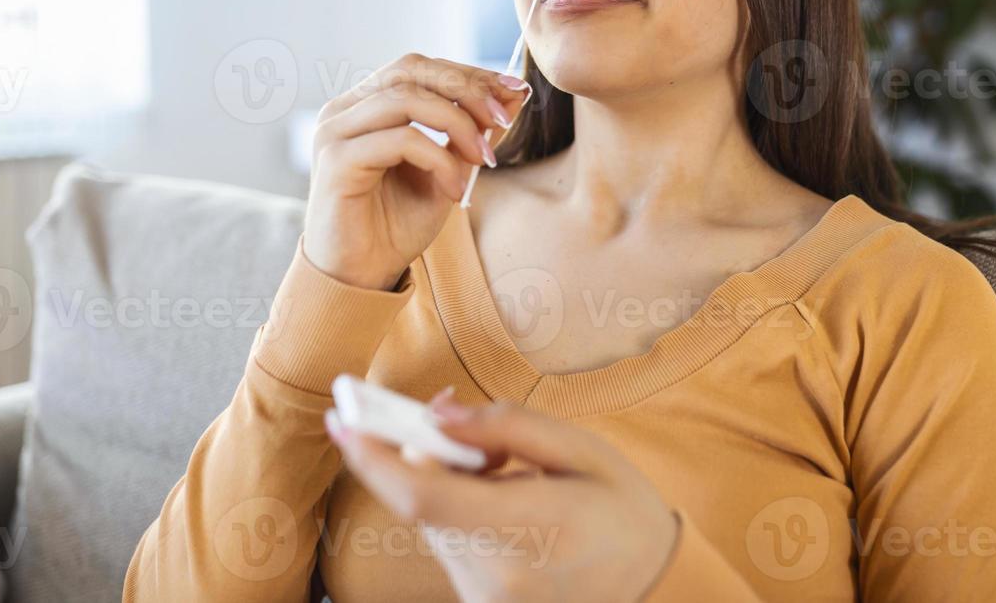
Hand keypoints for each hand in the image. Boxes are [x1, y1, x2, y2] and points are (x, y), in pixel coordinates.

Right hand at [302, 53, 530, 289]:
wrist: (361, 277)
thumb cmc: (396, 225)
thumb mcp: (448, 171)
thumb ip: (474, 132)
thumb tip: (515, 92)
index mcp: (365, 106)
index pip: (418, 68)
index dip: (468, 74)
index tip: (514, 91)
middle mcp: (344, 110)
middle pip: (410, 70)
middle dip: (466, 89)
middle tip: (504, 119)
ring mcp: (335, 132)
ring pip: (405, 98)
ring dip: (458, 123)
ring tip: (483, 160)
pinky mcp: (336, 161)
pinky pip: (400, 140)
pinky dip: (438, 159)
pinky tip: (455, 190)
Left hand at [325, 394, 678, 602]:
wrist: (653, 587)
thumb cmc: (622, 509)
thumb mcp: (583, 450)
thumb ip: (509, 427)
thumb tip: (439, 411)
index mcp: (531, 526)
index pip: (424, 495)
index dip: (373, 457)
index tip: (341, 419)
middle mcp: (497, 573)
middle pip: (423, 502)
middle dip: (422, 453)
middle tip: (461, 423)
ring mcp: (486, 597)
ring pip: (433, 522)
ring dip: (446, 484)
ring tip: (507, 472)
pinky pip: (449, 545)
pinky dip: (459, 513)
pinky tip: (506, 505)